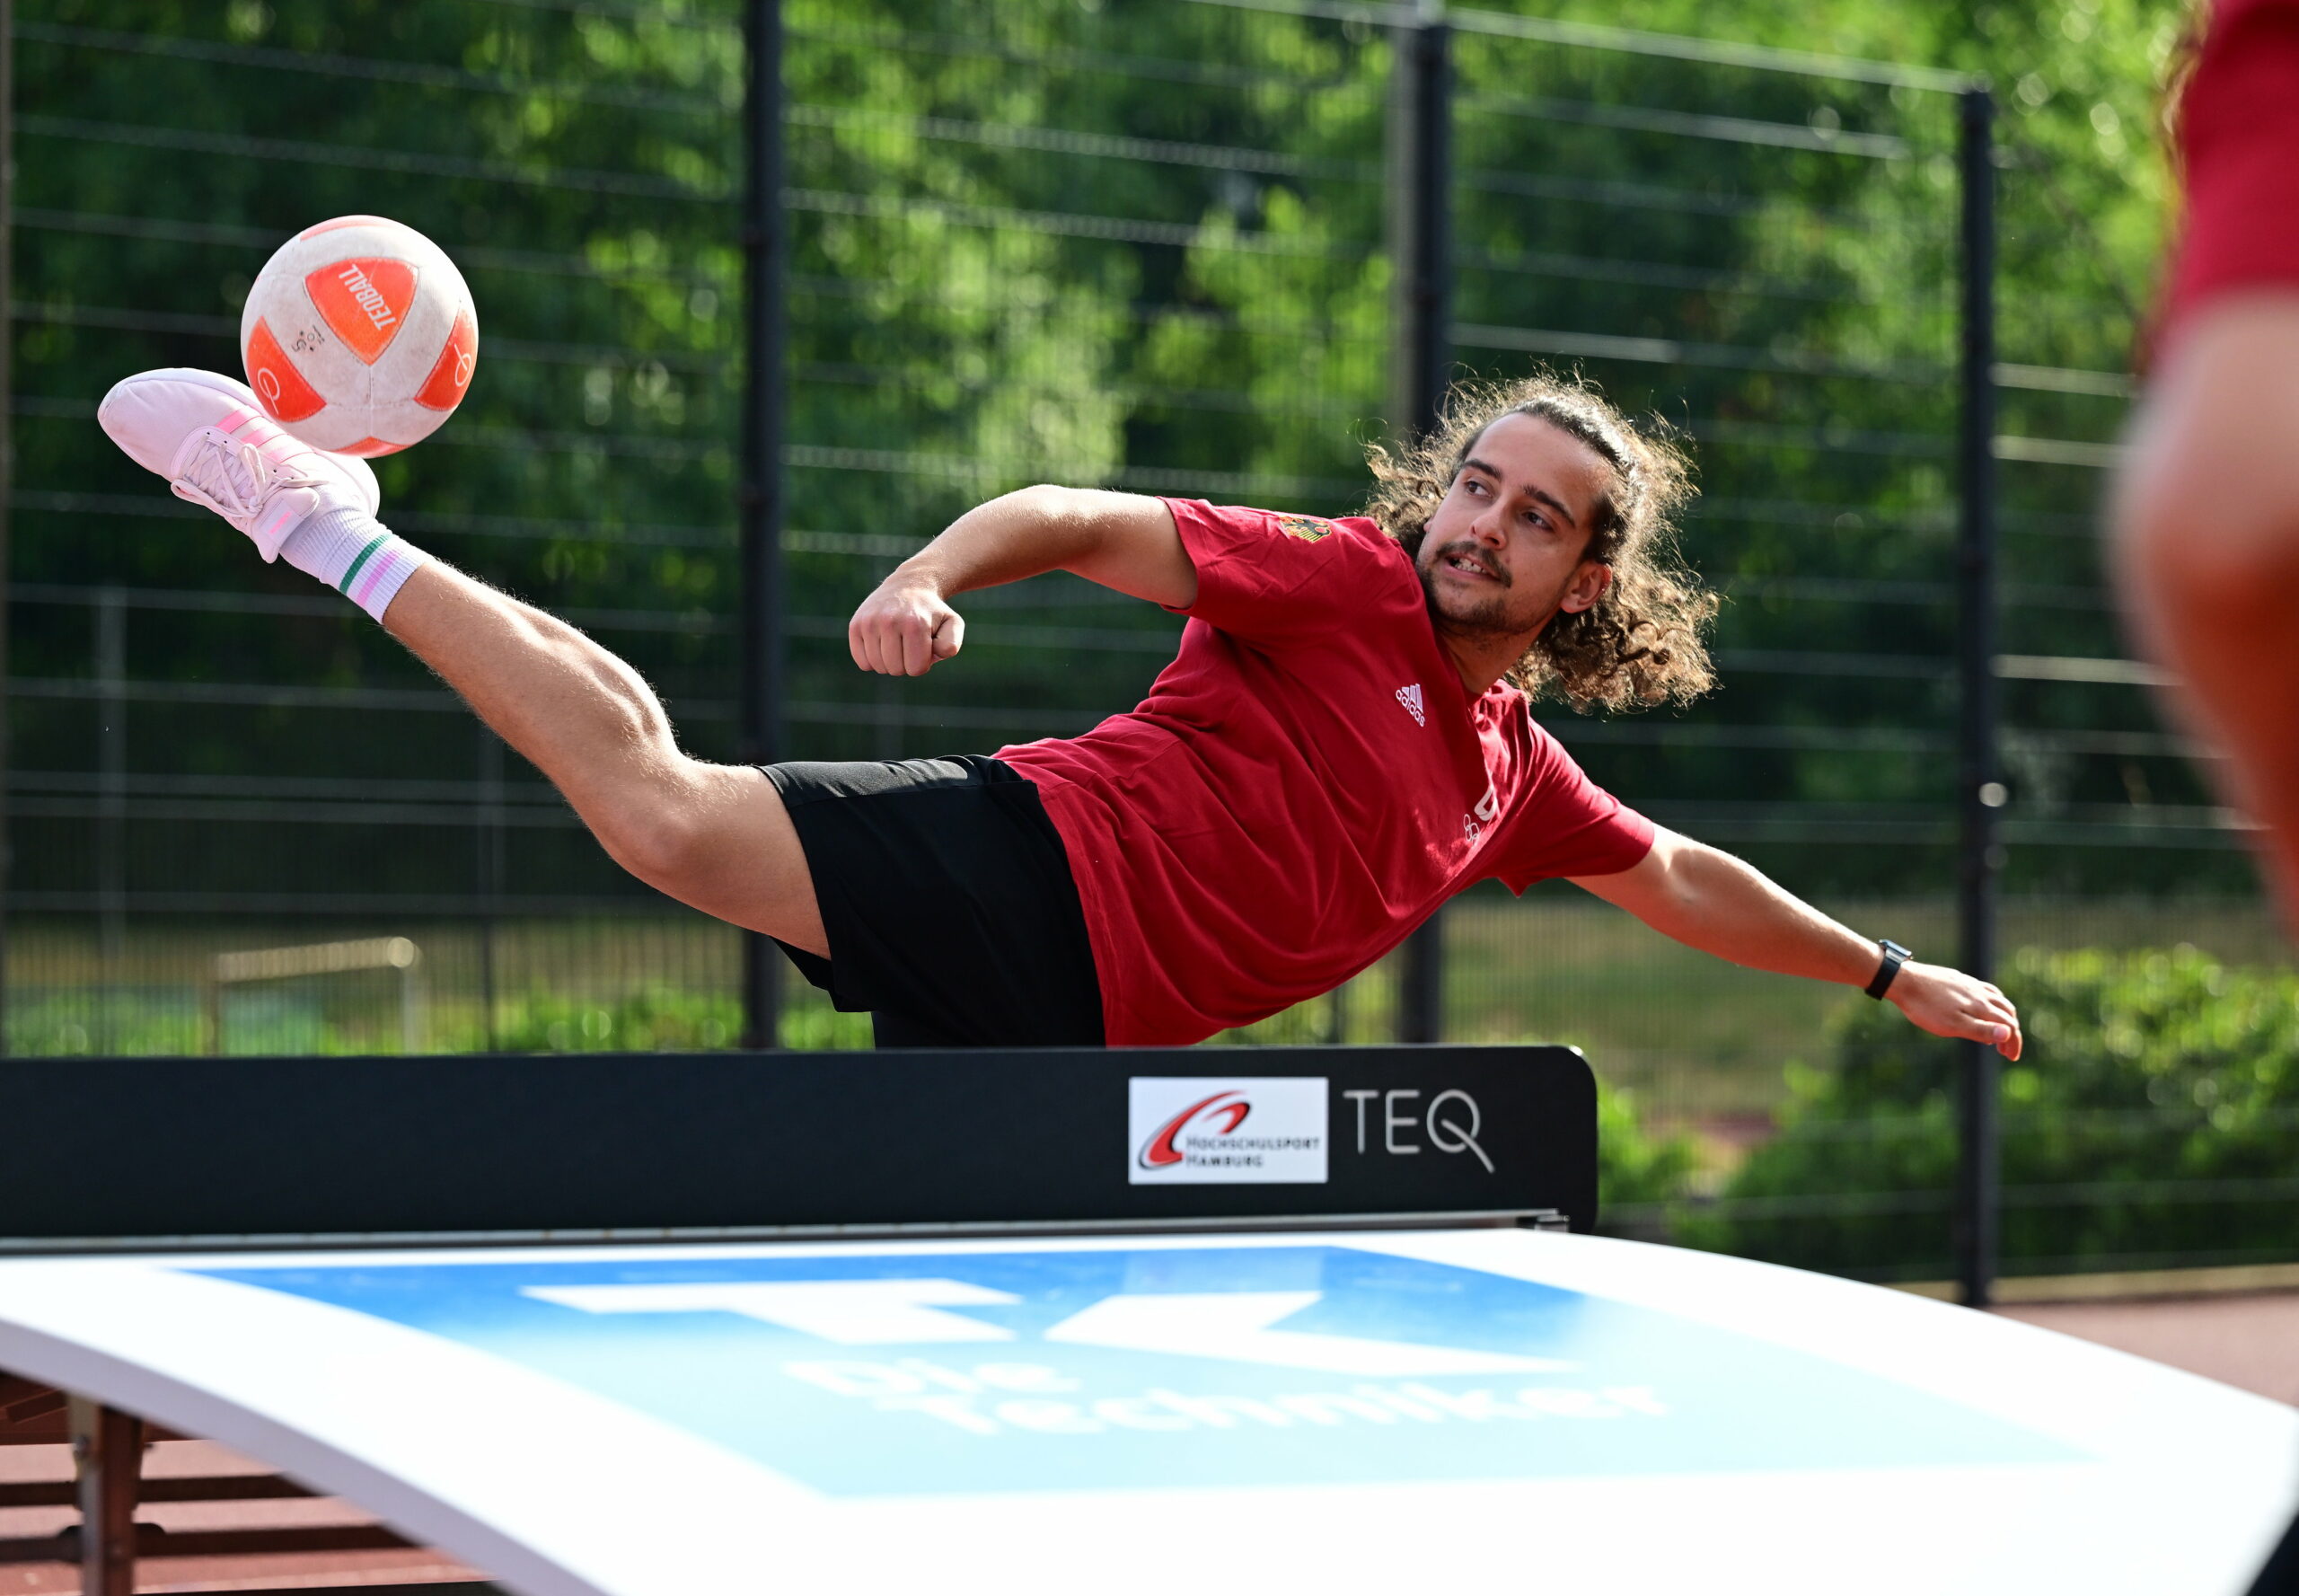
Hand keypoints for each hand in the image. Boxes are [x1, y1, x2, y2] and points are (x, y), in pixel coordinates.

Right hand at [848, 572, 964, 675]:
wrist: (909, 584)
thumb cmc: (932, 611)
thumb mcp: (952, 624)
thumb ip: (951, 644)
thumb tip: (932, 656)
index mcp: (915, 624)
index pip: (916, 669)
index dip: (923, 662)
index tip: (924, 647)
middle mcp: (889, 621)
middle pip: (896, 670)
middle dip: (907, 663)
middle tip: (910, 643)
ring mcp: (869, 623)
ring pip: (878, 667)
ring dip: (890, 661)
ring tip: (897, 641)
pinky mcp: (855, 625)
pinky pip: (862, 662)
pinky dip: (873, 659)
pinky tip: (882, 643)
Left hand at [1888, 961, 2022, 1059]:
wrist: (1903, 980)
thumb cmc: (1925, 1007)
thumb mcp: (1952, 1025)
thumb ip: (1981, 1030)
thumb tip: (2008, 1034)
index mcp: (1981, 1006)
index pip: (2009, 1024)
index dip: (2014, 1042)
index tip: (2012, 1058)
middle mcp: (1979, 993)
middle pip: (2007, 1012)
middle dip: (2011, 1032)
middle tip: (2004, 1051)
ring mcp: (1969, 984)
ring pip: (1998, 999)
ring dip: (2004, 1016)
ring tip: (1998, 1031)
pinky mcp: (1958, 979)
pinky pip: (1985, 990)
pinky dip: (1992, 1003)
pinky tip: (1982, 1008)